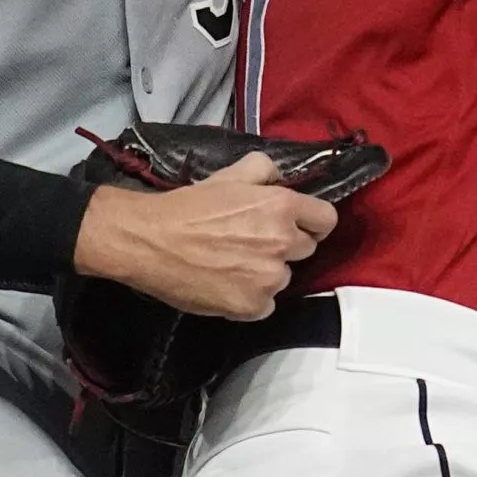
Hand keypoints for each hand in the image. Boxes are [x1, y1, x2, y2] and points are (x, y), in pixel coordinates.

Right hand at [72, 152, 338, 319]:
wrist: (150, 240)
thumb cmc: (188, 206)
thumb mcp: (230, 174)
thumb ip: (264, 170)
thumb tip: (280, 177)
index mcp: (283, 206)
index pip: (326, 220)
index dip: (312, 222)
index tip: (297, 226)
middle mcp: (283, 242)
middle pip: (306, 249)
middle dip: (285, 246)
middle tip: (253, 242)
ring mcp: (269, 277)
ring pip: (284, 278)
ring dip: (266, 273)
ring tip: (234, 264)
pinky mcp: (252, 306)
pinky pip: (266, 304)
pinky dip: (250, 299)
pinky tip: (227, 285)